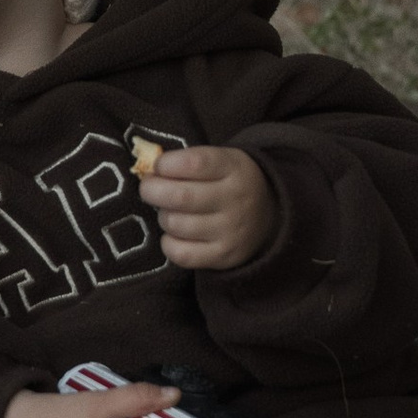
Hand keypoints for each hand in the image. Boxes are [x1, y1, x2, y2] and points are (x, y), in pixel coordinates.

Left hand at [141, 146, 276, 272]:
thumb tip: (147, 171)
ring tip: (169, 212)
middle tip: (149, 189)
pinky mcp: (224, 256)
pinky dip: (168, 243)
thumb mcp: (220, 161)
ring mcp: (231, 231)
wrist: (270, 216)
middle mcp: (235, 199)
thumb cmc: (229, 182)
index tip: (158, 166)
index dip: (166, 164)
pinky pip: (181, 254)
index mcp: (233, 168)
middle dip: (152, 191)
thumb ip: (187, 162)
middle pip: (180, 197)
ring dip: (163, 217)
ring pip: (176, 224)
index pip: (194, 163)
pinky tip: (174, 235)